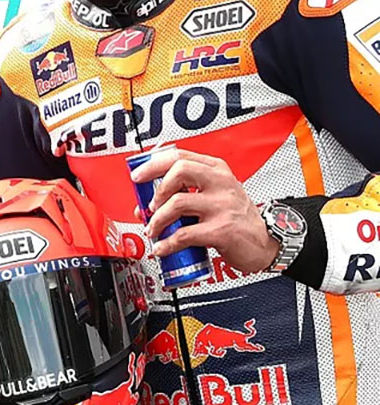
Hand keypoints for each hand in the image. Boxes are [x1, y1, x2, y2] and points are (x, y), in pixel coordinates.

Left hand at [130, 147, 277, 273]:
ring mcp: (223, 206)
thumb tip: (144, 204)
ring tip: (154, 230)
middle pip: (178, 171)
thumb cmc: (237, 219)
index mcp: (217, 170)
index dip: (152, 164)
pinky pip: (184, 234)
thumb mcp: (216, 195)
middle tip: (149, 207)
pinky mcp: (222, 230)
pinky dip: (167, 243)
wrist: (267, 243)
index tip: (137, 176)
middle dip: (155, 190)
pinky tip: (162, 247)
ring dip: (157, 220)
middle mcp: (221, 183)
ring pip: (177, 203)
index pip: (180, 156)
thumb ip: (185, 193)